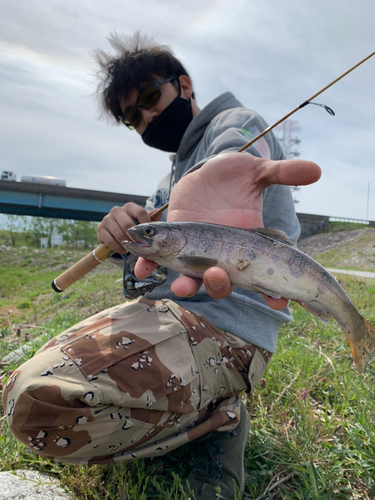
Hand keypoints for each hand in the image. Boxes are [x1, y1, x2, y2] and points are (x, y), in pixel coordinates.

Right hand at [98, 202, 160, 253]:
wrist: (114, 233)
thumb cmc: (132, 226)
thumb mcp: (141, 222)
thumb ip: (150, 218)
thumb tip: (159, 212)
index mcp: (130, 207)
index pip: (141, 212)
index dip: (146, 225)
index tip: (150, 236)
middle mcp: (117, 210)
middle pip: (128, 224)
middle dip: (135, 237)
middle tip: (140, 246)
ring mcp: (107, 219)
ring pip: (119, 233)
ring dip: (126, 244)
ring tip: (131, 249)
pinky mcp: (100, 229)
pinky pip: (109, 240)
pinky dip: (117, 247)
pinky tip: (123, 250)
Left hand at [135, 153, 320, 306]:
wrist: (205, 174)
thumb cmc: (234, 176)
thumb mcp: (257, 172)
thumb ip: (282, 173)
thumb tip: (316, 170)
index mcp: (245, 245)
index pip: (263, 276)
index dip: (272, 293)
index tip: (279, 300)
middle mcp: (221, 256)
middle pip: (223, 283)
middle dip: (221, 285)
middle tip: (220, 276)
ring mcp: (195, 254)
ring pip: (192, 279)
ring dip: (186, 285)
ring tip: (181, 286)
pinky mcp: (172, 245)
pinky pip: (158, 260)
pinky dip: (149, 265)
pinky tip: (142, 268)